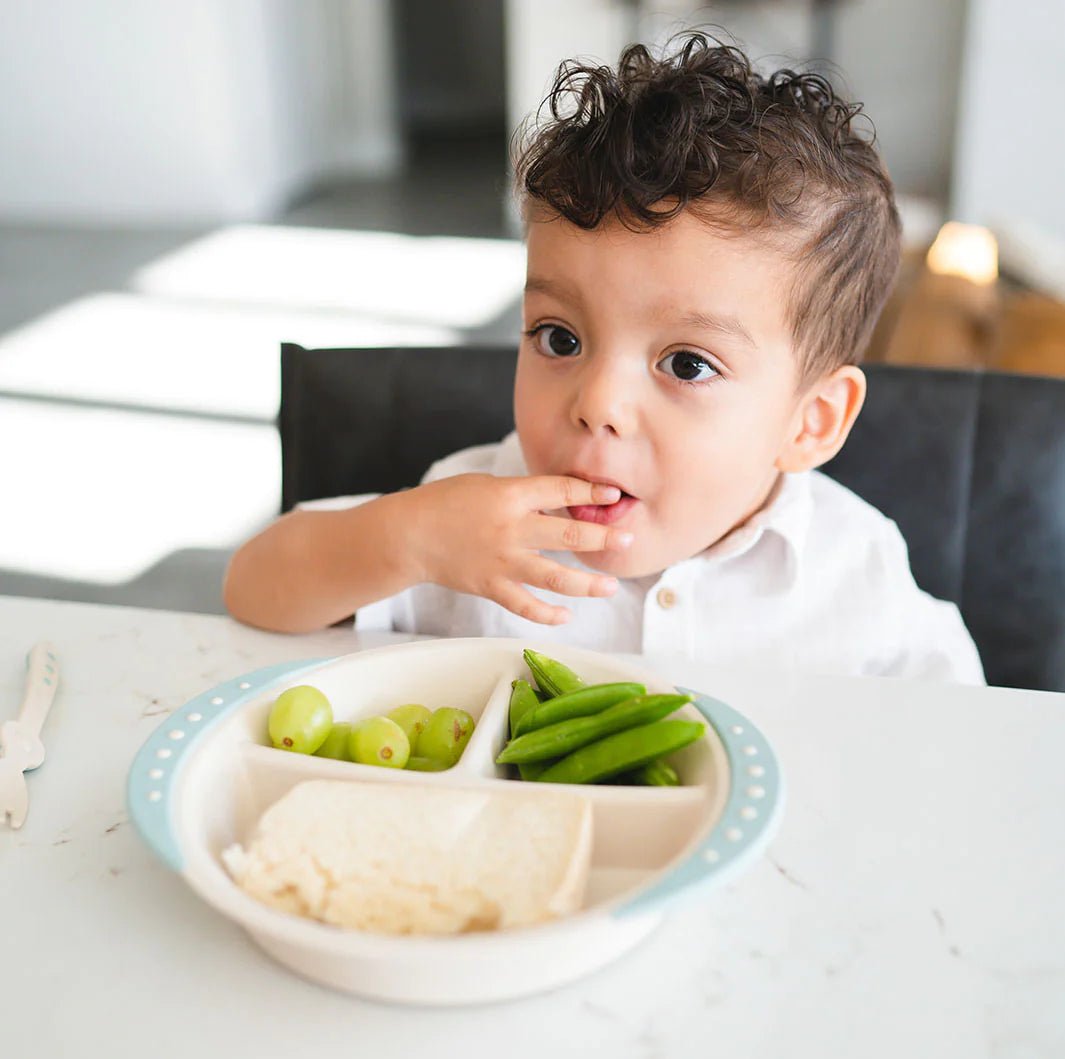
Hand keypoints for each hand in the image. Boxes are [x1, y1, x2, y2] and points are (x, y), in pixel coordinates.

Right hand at [407, 473, 633, 624]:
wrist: (410, 535)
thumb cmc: (447, 502)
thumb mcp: (488, 484)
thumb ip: (525, 494)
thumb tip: (562, 503)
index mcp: (510, 495)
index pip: (562, 491)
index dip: (591, 493)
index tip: (614, 495)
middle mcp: (511, 529)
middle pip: (569, 536)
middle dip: (603, 538)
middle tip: (628, 539)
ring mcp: (503, 562)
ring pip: (555, 577)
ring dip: (588, 584)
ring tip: (611, 586)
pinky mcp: (492, 586)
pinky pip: (526, 606)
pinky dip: (548, 614)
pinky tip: (567, 616)